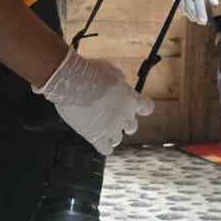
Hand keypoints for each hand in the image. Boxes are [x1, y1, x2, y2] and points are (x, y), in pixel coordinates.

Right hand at [33, 48, 154, 155]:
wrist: (73, 82)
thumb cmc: (91, 72)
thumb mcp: (113, 71)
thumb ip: (121, 83)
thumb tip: (121, 86)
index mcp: (131, 99)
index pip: (147, 107)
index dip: (142, 107)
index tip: (140, 107)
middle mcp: (125, 116)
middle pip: (132, 126)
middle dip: (125, 122)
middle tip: (115, 117)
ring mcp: (111, 128)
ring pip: (118, 138)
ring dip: (112, 134)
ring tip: (104, 128)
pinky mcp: (96, 137)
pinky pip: (105, 149)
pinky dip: (104, 146)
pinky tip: (99, 141)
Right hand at [173, 0, 219, 25]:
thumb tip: (215, 4)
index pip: (198, 6)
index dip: (201, 16)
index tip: (204, 22)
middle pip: (190, 9)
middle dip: (195, 17)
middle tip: (200, 22)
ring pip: (183, 7)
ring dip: (188, 14)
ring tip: (194, 18)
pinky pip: (177, 2)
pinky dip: (181, 8)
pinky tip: (185, 11)